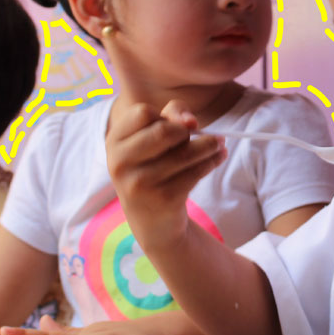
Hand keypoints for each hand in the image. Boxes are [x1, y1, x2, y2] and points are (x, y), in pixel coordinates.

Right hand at [104, 100, 225, 244]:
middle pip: (165, 130)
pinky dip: (212, 161)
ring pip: (186, 152)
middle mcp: (121, 163)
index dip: (165, 116)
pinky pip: (196, 172)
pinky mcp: (164, 199)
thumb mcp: (152, 141)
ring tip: (219, 144)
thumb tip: (191, 122)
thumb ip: (170, 117)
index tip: (177, 127)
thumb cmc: (154, 169)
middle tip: (197, 136)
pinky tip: (218, 158)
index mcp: (114, 142)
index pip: (143, 112)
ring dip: (210, 145)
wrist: (152, 222)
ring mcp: (141, 184)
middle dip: (188, 131)